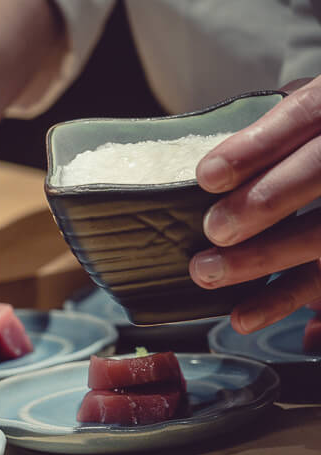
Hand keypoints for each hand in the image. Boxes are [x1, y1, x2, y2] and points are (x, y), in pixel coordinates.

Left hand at [191, 78, 320, 332]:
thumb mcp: (292, 109)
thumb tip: (175, 158)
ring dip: (266, 259)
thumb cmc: (306, 134)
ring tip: (207, 272)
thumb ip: (255, 128)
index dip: (257, 146)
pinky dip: (284, 302)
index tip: (207, 175)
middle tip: (213, 228)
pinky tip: (244, 318)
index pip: (305, 114)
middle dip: (265, 202)